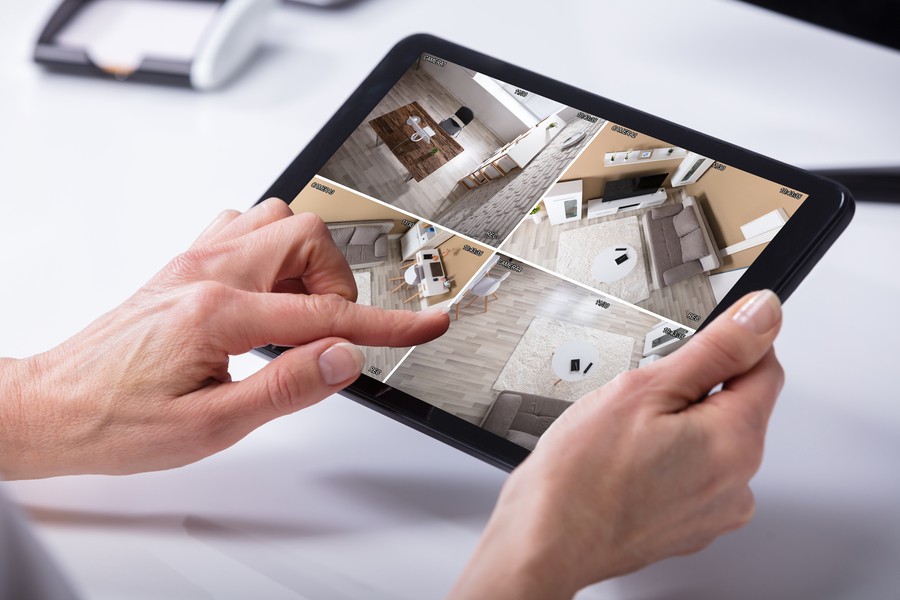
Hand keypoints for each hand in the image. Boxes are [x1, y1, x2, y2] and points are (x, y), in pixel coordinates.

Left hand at [0, 199, 448, 479]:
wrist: (53, 408)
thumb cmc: (117, 421)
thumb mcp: (211, 425)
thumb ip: (287, 385)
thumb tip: (344, 357)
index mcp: (219, 313)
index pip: (326, 313)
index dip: (388, 324)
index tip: (428, 323)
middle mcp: (207, 272)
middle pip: (306, 235)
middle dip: (338, 282)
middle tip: (330, 331)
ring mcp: (193, 262)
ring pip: (277, 219)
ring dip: (305, 263)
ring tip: (298, 315)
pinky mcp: (183, 265)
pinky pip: (242, 226)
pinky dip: (272, 252)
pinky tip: (267, 295)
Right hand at [451, 290, 783, 598]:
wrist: (545, 540)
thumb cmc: (580, 476)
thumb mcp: (644, 389)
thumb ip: (714, 349)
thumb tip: (763, 315)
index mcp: (735, 442)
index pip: (766, 367)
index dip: (732, 344)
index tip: (700, 342)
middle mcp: (738, 484)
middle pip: (735, 407)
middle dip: (694, 392)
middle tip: (640, 401)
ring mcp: (715, 512)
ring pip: (711, 442)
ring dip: (680, 428)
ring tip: (627, 439)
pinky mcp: (691, 528)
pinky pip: (694, 476)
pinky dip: (669, 463)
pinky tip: (628, 465)